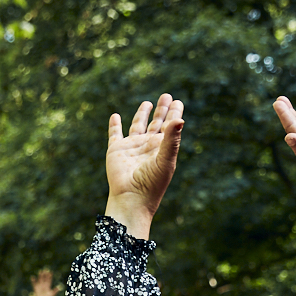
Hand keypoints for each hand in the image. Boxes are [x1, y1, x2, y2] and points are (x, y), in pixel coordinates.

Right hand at [32, 269, 61, 295]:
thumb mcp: (52, 294)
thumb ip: (55, 290)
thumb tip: (60, 287)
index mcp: (48, 286)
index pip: (49, 280)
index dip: (50, 276)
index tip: (51, 272)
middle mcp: (44, 285)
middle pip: (45, 278)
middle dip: (45, 274)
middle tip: (45, 269)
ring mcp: (40, 286)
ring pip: (40, 279)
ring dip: (40, 275)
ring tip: (40, 271)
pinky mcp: (36, 288)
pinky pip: (34, 283)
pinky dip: (33, 280)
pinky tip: (32, 277)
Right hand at [104, 94, 186, 238]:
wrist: (131, 199)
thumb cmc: (151, 184)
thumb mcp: (165, 160)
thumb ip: (172, 139)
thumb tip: (180, 119)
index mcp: (161, 148)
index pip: (170, 127)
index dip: (174, 114)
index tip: (178, 102)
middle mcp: (148, 146)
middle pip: (156, 123)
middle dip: (161, 110)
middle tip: (167, 96)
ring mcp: (132, 148)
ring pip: (137, 126)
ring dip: (142, 114)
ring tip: (148, 103)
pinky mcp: (116, 150)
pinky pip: (115, 134)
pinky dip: (114, 125)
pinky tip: (115, 116)